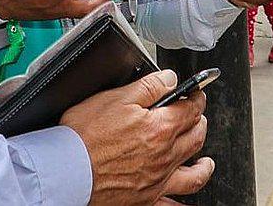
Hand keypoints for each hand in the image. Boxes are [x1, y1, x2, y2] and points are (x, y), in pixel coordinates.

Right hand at [62, 69, 211, 205]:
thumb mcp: (116, 98)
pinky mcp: (144, 199)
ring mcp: (156, 181)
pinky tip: (184, 202)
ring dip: (203, 165)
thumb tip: (170, 79)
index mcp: (160, 129)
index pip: (191, 110)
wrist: (66, 172)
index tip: (196, 94)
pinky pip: (172, 204)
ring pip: (193, 174)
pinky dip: (182, 203)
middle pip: (196, 138)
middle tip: (196, 117)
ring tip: (205, 161)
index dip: (196, 98)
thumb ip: (149, 86)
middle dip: (200, 123)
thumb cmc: (84, 137)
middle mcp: (164, 157)